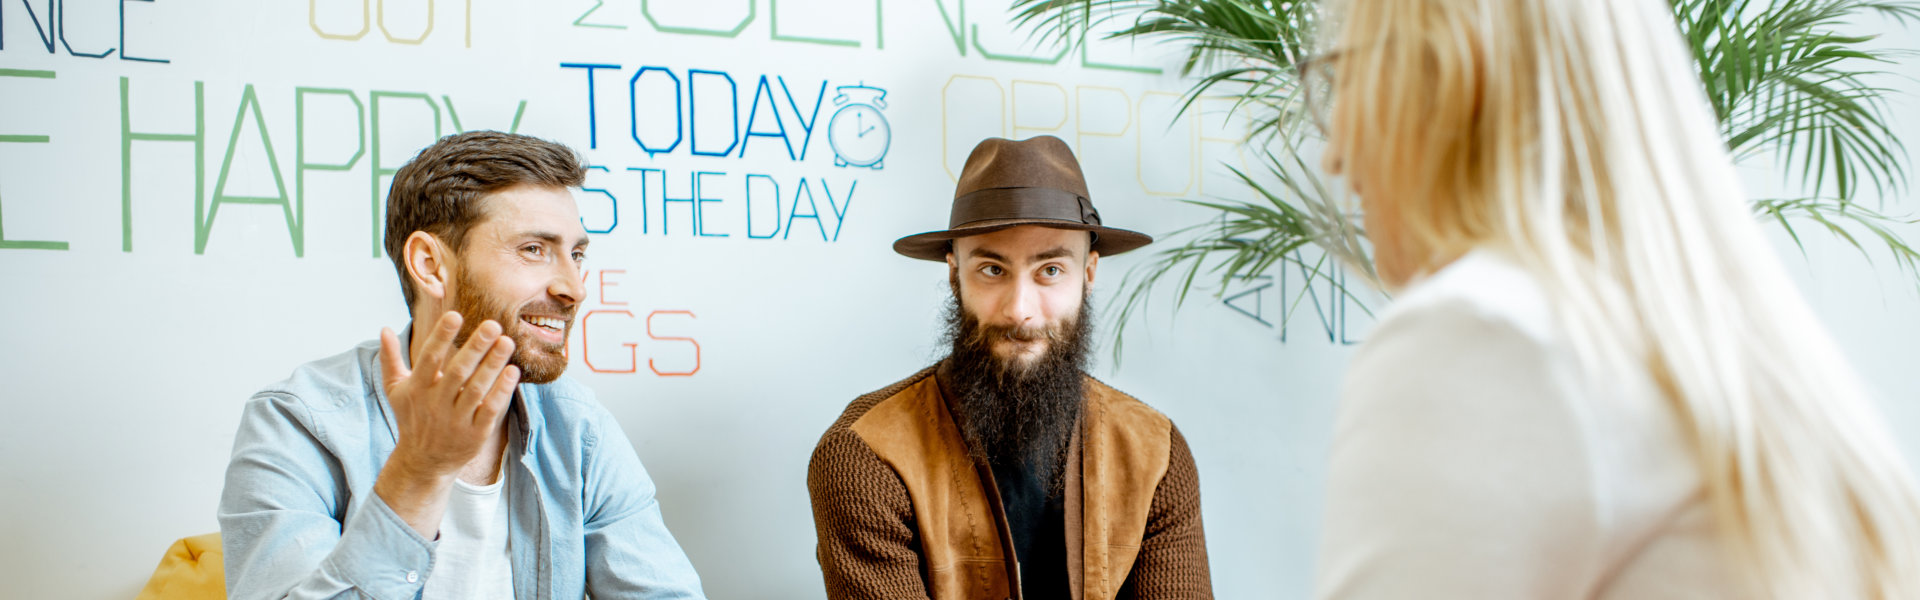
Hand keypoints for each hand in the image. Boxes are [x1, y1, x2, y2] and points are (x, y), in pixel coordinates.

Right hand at [372, 311, 518, 537]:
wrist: (422, 463)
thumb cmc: (412, 418)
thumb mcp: (396, 391)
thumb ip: (391, 360)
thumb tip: (384, 328)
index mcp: (417, 389)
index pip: (429, 358)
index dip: (441, 337)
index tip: (455, 314)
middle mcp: (435, 404)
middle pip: (458, 372)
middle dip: (475, 347)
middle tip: (493, 324)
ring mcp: (456, 421)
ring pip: (476, 389)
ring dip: (493, 365)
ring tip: (507, 342)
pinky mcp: (474, 435)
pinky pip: (490, 410)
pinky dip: (501, 392)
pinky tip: (512, 371)